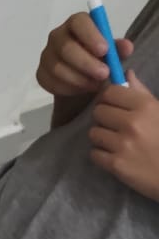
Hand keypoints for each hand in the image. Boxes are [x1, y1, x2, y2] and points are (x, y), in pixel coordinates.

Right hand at [37, 12, 132, 99]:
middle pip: (66, 47)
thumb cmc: (99, 59)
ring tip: (96, 85)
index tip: (105, 51)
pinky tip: (81, 89)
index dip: (90, 35)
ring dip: (79, 78)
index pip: (79, 22)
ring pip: (58, 68)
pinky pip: (51, 82)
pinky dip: (68, 88)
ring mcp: (46, 55)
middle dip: (86, 63)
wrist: (82, 80)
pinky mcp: (41, 74)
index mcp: (76, 23)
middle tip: (104, 74)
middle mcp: (58, 36)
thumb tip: (127, 47)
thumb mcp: (112, 53)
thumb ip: (118, 49)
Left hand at [89, 71, 158, 200]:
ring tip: (114, 141)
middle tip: (113, 125)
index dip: (108, 98)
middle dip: (104, 117)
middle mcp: (131, 123)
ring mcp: (122, 145)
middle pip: (98, 112)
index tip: (113, 104)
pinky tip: (114, 155)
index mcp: (145, 106)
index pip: (110, 92)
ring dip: (101, 137)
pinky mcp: (116, 165)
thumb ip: (141, 93)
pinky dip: (101, 155)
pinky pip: (94, 154)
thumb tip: (126, 73)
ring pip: (94, 133)